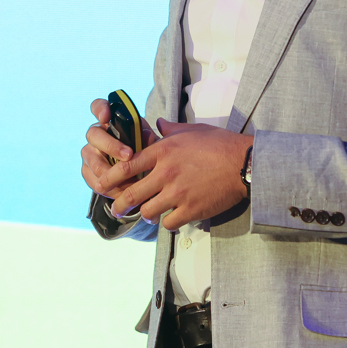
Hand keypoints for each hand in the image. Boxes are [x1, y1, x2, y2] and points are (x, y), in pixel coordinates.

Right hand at [80, 98, 156, 199]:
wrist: (138, 173)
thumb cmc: (144, 151)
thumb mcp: (149, 143)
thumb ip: (149, 139)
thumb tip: (148, 136)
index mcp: (110, 121)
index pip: (98, 106)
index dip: (99, 109)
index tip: (106, 116)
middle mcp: (96, 134)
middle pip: (94, 135)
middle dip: (111, 146)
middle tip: (129, 156)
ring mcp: (88, 153)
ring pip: (93, 161)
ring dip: (112, 172)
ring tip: (131, 180)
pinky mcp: (86, 171)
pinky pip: (94, 180)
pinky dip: (109, 188)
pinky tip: (123, 193)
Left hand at [108, 120, 253, 231]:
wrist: (243, 163)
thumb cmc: (219, 144)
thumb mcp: (191, 130)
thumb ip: (170, 129)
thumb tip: (157, 124)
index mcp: (163, 152)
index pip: (127, 165)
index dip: (111, 176)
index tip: (103, 183)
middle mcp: (166, 173)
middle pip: (131, 193)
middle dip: (119, 204)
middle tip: (115, 209)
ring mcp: (178, 193)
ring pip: (148, 211)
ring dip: (146, 213)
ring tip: (147, 214)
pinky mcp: (191, 209)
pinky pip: (169, 223)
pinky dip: (167, 223)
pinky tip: (170, 220)